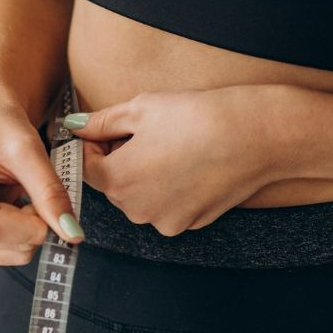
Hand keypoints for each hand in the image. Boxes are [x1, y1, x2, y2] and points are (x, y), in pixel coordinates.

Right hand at [0, 98, 83, 265]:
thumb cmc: (1, 128)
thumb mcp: (29, 150)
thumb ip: (50, 192)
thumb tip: (72, 235)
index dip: (30, 227)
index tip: (51, 210)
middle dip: (31, 224)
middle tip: (29, 190)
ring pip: (5, 254)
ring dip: (24, 230)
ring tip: (15, 196)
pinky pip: (0, 256)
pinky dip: (17, 238)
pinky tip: (10, 210)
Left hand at [61, 86, 283, 235]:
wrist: (259, 135)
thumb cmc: (197, 116)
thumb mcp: (140, 109)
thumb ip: (100, 122)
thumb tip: (74, 126)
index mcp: (115, 181)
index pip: (85, 166)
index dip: (97, 143)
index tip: (114, 128)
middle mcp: (136, 210)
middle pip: (114, 183)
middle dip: (122, 159)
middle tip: (151, 133)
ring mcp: (165, 221)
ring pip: (141, 196)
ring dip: (147, 174)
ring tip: (176, 146)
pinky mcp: (191, 223)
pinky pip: (168, 204)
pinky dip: (173, 187)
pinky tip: (194, 163)